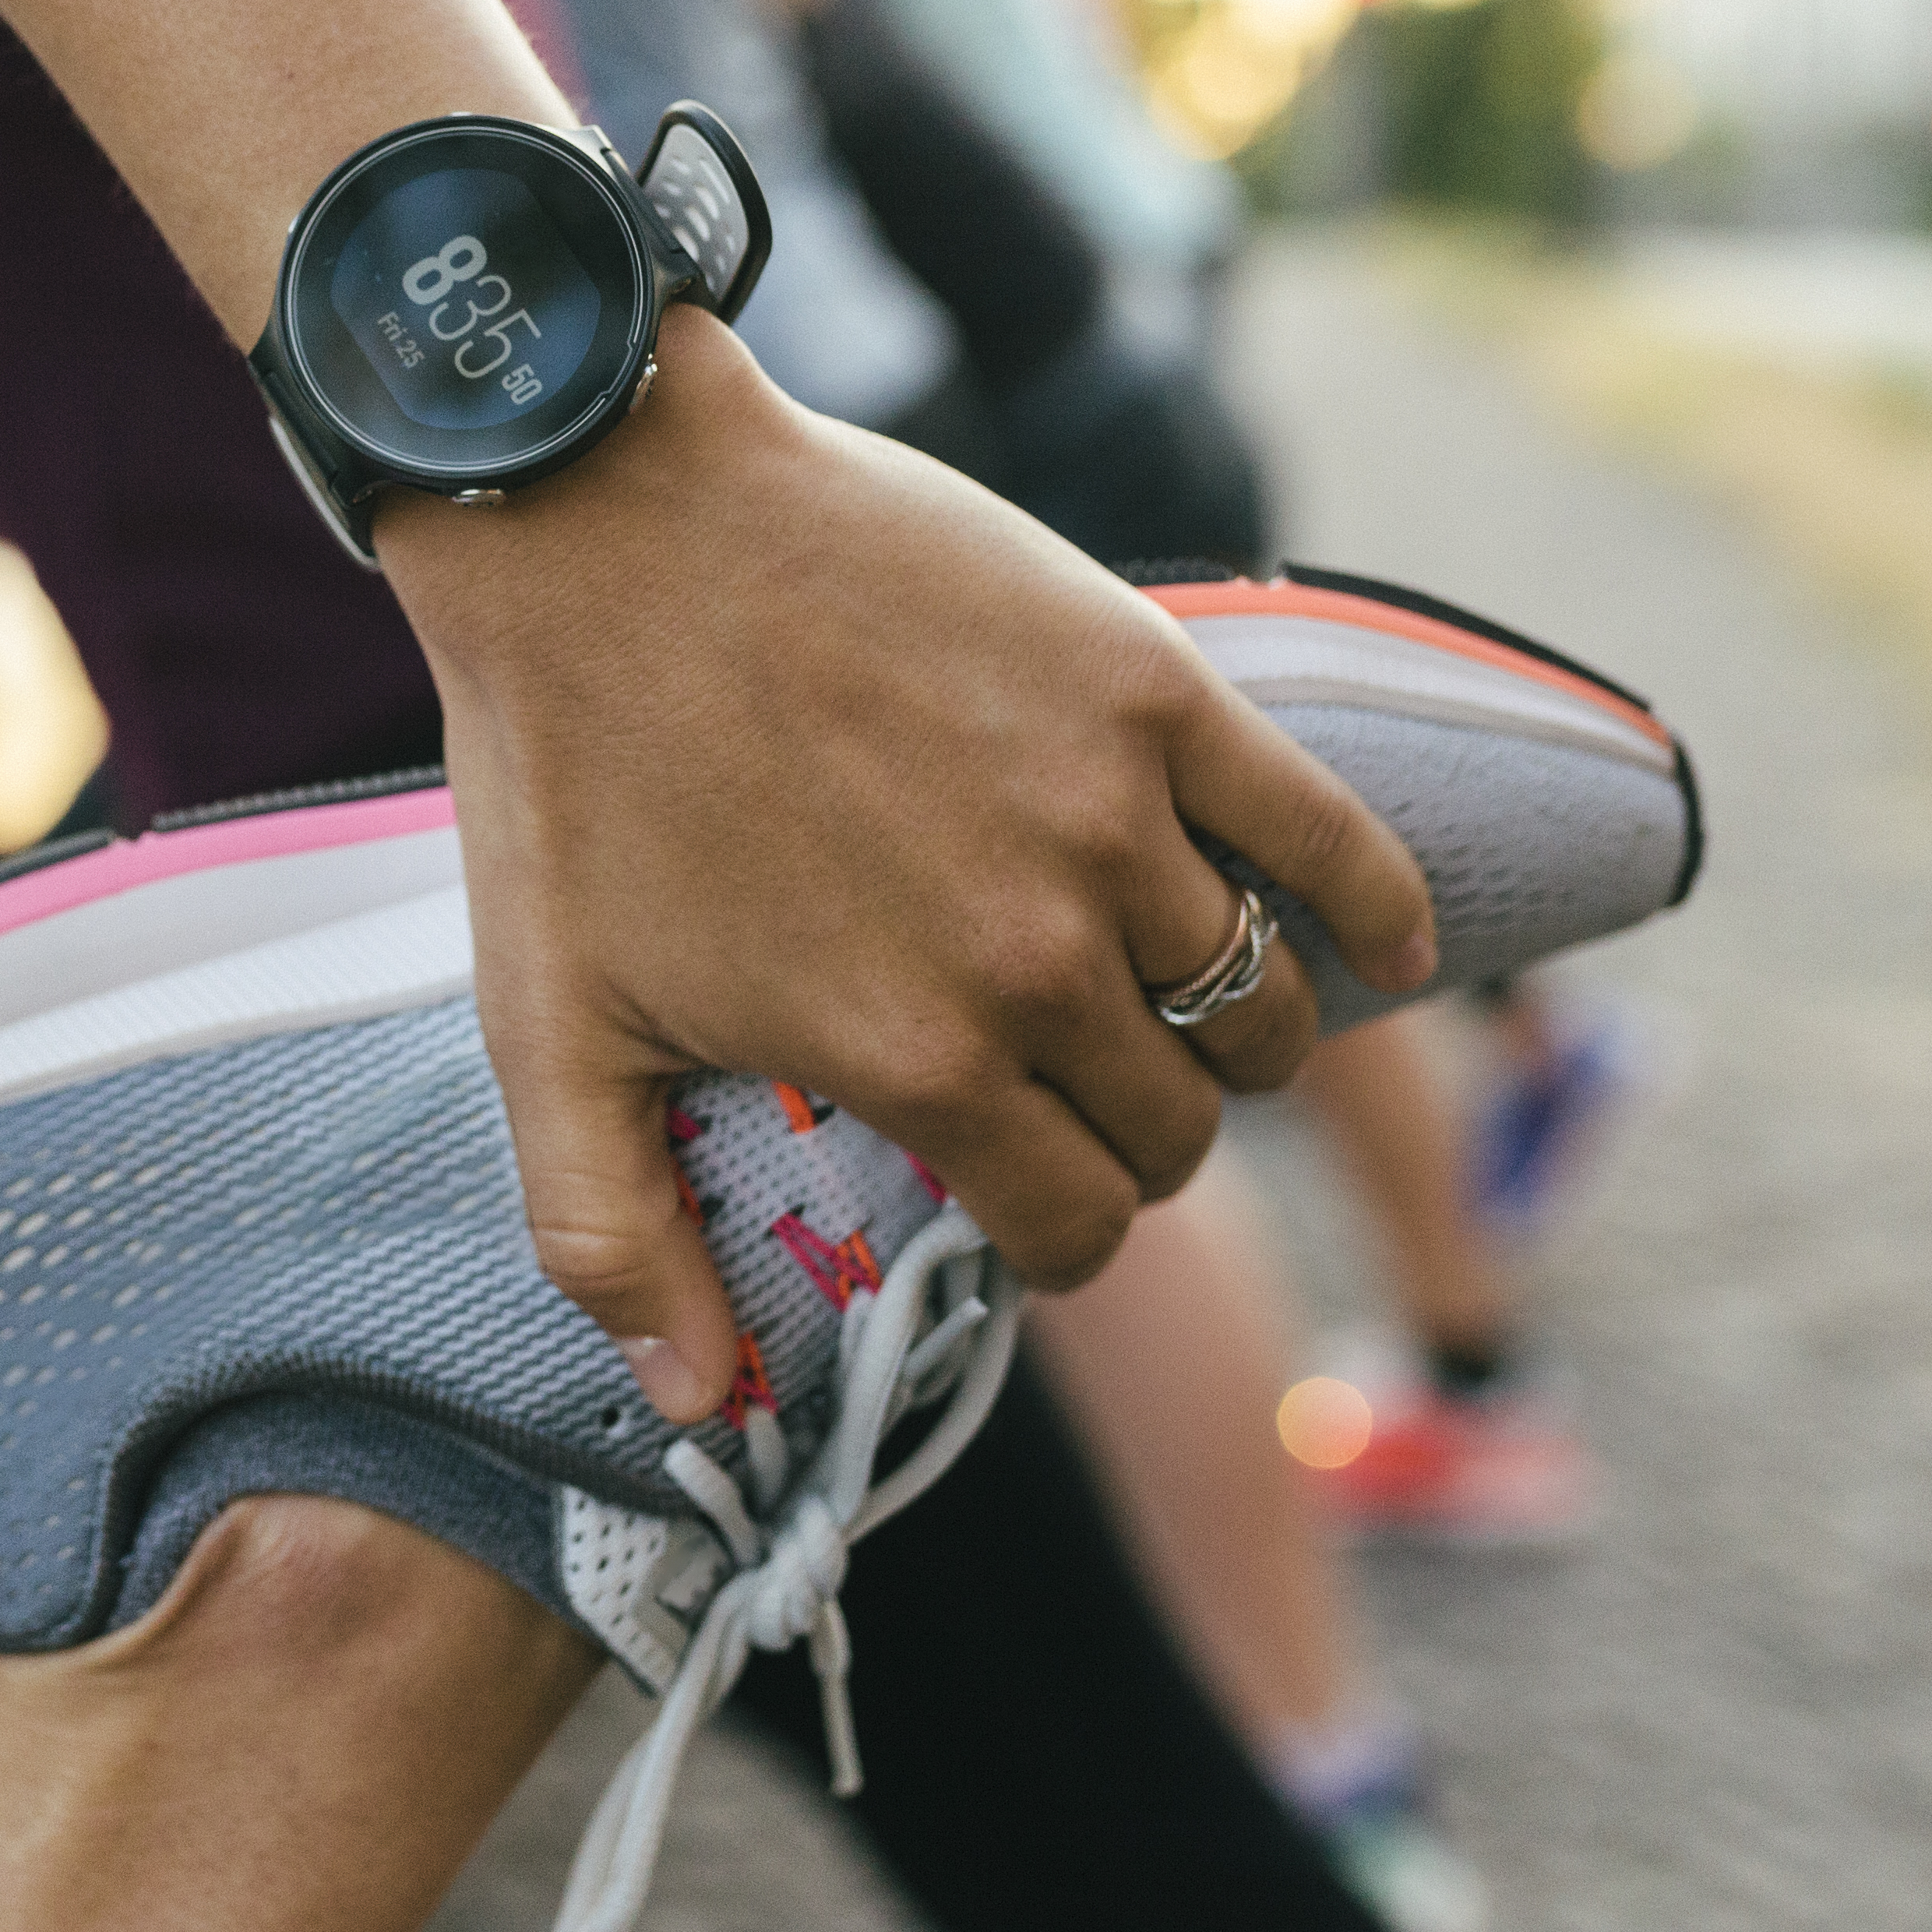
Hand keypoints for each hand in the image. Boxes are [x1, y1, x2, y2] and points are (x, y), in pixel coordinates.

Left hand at [382, 318, 1436, 1423]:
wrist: (605, 520)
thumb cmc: (567, 774)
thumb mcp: (549, 1034)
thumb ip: (614, 1240)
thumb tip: (697, 1410)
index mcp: (916, 1055)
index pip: (1075, 1223)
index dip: (1051, 1233)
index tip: (1015, 1196)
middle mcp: (1040, 956)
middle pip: (1176, 1125)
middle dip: (1131, 1138)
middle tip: (1069, 1097)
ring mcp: (1113, 819)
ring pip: (1257, 1005)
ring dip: (1228, 1035)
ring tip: (1164, 1012)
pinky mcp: (1155, 691)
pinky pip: (1330, 843)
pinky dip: (1376, 913)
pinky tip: (1382, 950)